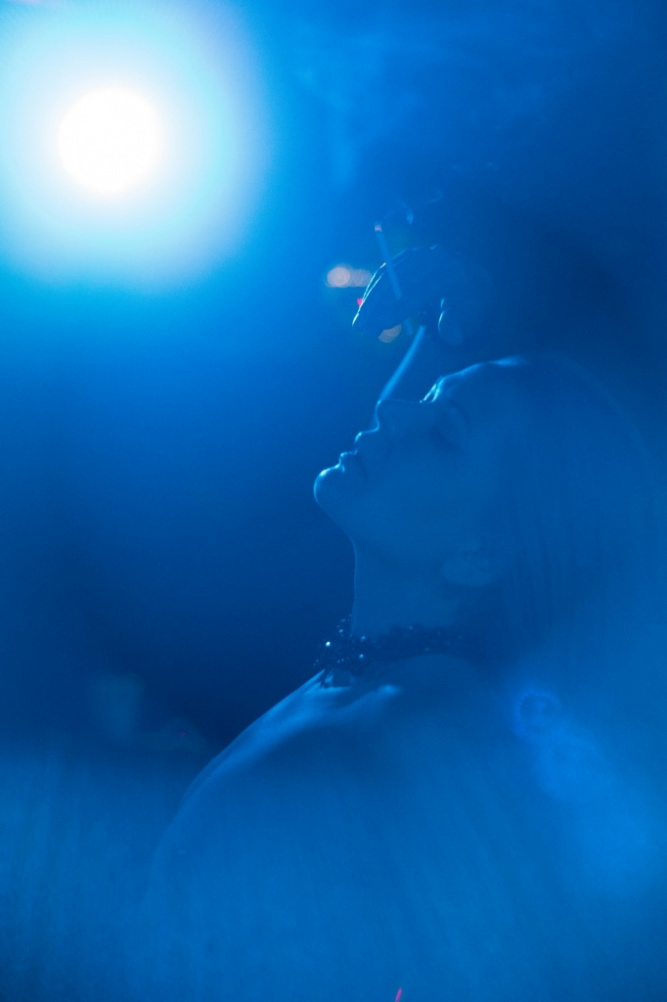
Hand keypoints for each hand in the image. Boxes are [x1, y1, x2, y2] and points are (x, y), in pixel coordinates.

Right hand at [352, 245, 493, 342]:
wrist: (470, 280)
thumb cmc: (469, 303)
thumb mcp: (470, 316)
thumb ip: (457, 325)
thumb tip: (452, 336)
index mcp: (453, 273)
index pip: (421, 290)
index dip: (399, 307)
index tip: (380, 325)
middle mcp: (435, 259)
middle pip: (400, 280)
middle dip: (378, 304)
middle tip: (361, 327)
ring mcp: (420, 255)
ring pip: (390, 274)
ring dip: (371, 298)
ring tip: (359, 322)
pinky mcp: (408, 257)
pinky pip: (386, 271)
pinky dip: (374, 289)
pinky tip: (365, 308)